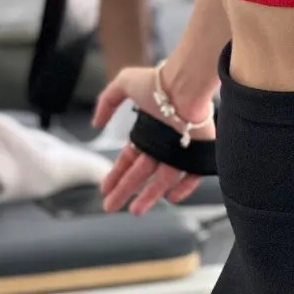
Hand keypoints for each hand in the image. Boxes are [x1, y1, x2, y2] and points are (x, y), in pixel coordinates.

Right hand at [94, 65, 215, 215]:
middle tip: (110, 206)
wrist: (185, 82)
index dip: (116, 174)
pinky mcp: (197, 153)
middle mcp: (162, 144)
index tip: (104, 189)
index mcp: (146, 132)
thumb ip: (107, 100)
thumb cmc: (156, 82)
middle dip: (124, 190)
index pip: (128, 159)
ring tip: (134, 211)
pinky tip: (170, 198)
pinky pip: (191, 176)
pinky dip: (183, 189)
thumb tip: (95, 124)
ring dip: (149, 196)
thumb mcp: (124, 83)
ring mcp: (180, 150)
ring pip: (163, 180)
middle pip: (140, 174)